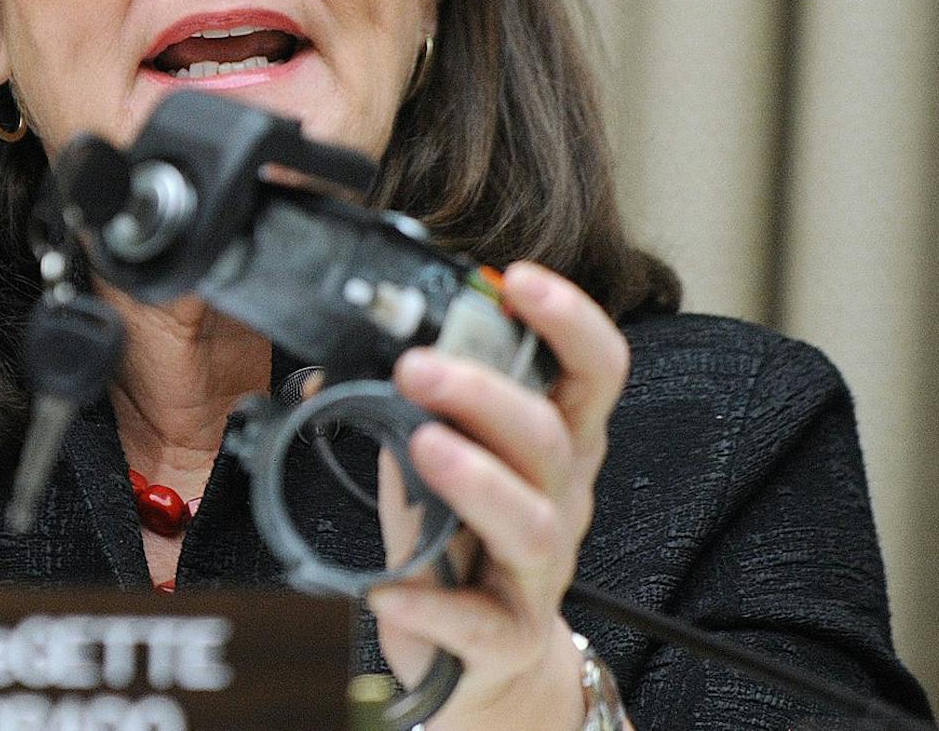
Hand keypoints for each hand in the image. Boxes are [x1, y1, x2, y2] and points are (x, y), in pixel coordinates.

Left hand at [370, 261, 631, 728]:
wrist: (479, 659)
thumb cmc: (456, 540)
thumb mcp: (434, 459)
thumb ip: (406, 404)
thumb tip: (345, 345)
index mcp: (556, 444)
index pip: (593, 371)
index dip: (570, 319)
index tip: (517, 279)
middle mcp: (562, 502)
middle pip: (550, 438)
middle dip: (486, 393)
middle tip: (415, 363)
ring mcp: (541, 573)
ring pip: (531, 523)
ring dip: (478, 479)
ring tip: (421, 445)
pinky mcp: (509, 638)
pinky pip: (480, 623)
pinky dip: (434, 605)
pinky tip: (388, 589)